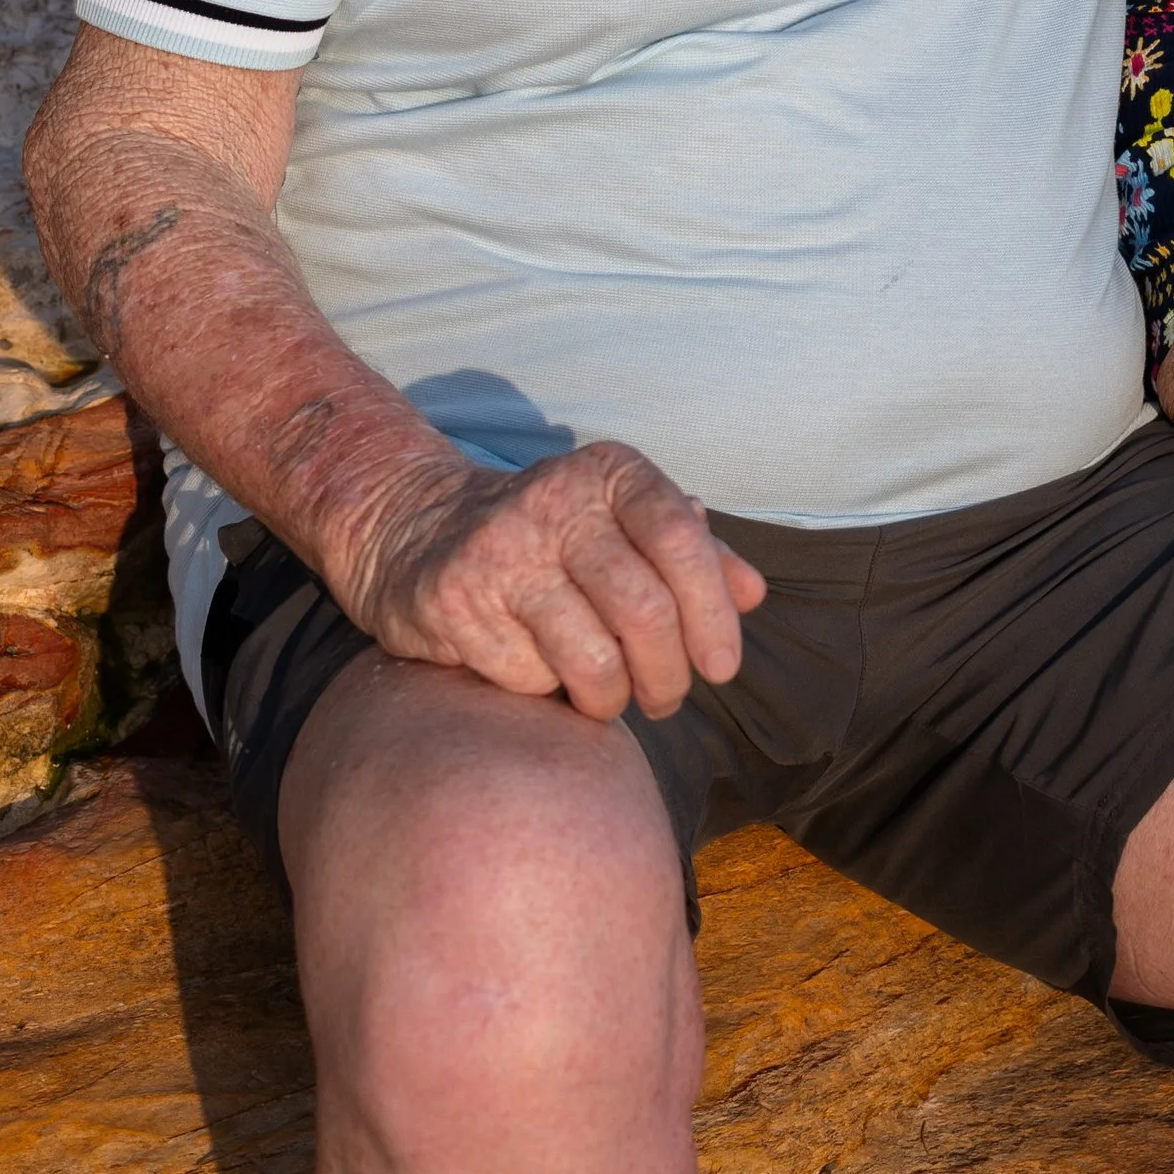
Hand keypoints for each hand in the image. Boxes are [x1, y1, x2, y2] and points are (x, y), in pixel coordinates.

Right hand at [336, 438, 765, 720]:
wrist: (419, 528)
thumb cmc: (552, 537)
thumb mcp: (625, 523)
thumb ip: (694, 553)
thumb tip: (753, 593)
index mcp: (610, 473)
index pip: (682, 541)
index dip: (713, 614)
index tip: (722, 667)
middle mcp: (555, 500)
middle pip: (644, 610)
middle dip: (669, 675)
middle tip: (667, 698)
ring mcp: (500, 551)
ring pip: (593, 658)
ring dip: (614, 700)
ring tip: (611, 699)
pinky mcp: (455, 602)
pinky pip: (531, 679)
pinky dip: (550, 695)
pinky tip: (544, 677)